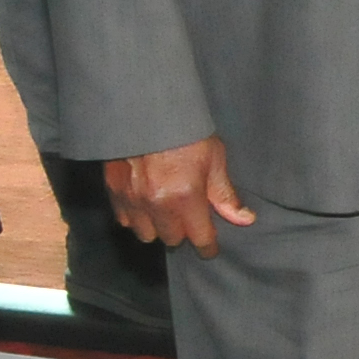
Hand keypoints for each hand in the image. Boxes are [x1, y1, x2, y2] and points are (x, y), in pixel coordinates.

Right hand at [105, 137, 254, 254]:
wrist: (145, 110)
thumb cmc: (185, 132)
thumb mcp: (214, 159)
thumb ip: (225, 194)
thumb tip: (244, 219)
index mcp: (186, 197)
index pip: (200, 238)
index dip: (208, 246)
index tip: (210, 248)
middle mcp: (157, 204)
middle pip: (172, 239)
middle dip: (182, 232)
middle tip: (188, 218)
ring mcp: (133, 199)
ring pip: (146, 234)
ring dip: (157, 228)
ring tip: (165, 213)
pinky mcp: (114, 191)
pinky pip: (124, 220)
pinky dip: (135, 217)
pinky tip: (144, 204)